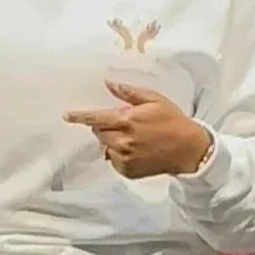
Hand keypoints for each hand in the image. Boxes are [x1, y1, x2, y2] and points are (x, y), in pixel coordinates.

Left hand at [64, 82, 211, 179]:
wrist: (188, 150)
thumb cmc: (172, 121)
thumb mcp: (154, 99)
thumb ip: (129, 93)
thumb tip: (108, 83)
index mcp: (127, 121)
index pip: (96, 119)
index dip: (80, 117)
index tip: (66, 116)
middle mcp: (123, 141)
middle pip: (98, 133)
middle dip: (104, 126)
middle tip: (123, 123)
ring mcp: (125, 158)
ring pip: (105, 147)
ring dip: (112, 140)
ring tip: (133, 137)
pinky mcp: (128, 171)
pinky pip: (114, 160)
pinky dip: (119, 154)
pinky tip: (136, 149)